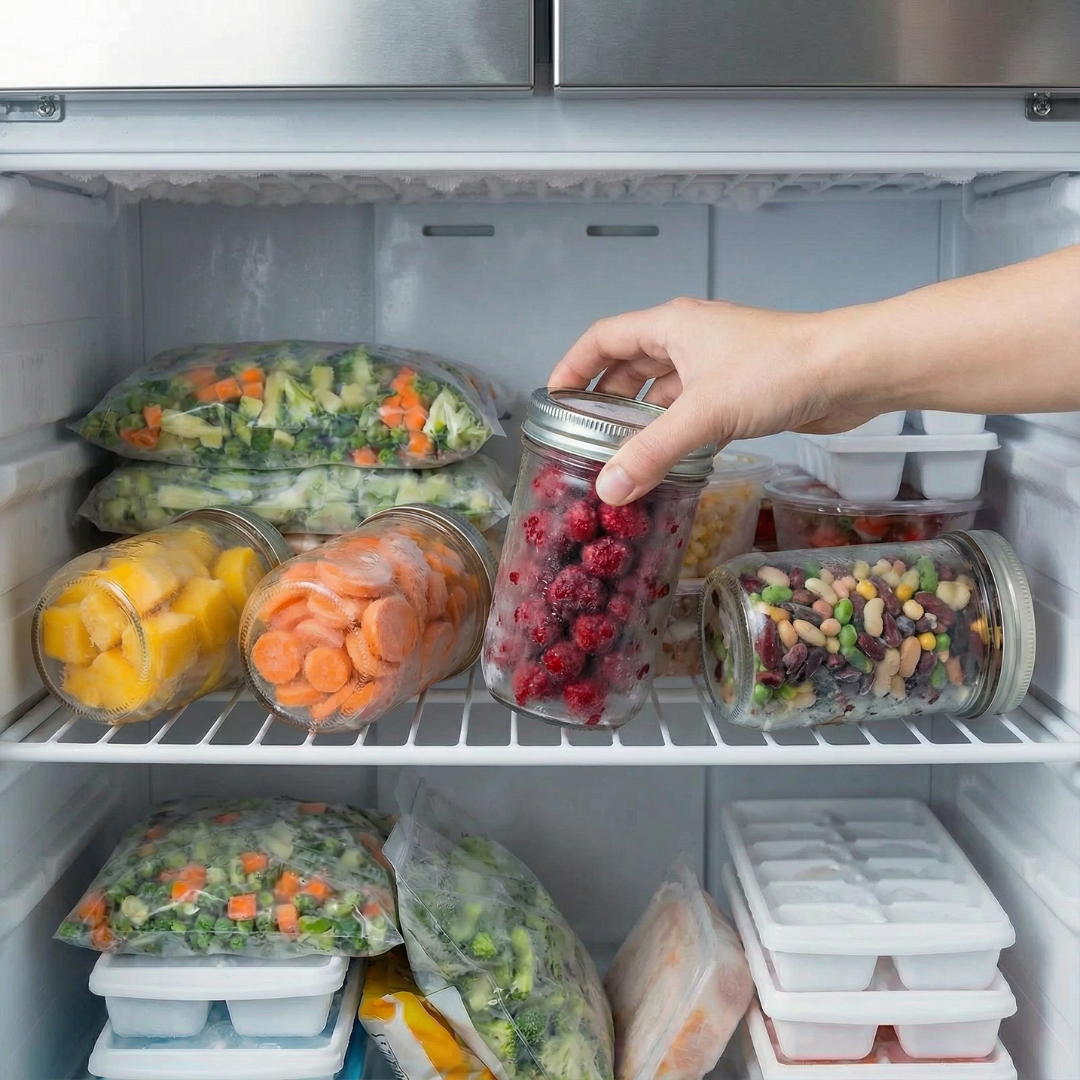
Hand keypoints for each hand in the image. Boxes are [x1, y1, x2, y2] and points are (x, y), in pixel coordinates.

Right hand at [549, 297, 875, 504]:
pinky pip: (694, 408)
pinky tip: (671, 460)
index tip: (554, 399)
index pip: (603, 338)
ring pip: (665, 389)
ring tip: (621, 454)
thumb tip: (608, 490)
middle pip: (631, 364)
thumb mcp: (703, 414)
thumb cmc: (778, 371)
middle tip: (584, 435)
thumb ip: (652, 454)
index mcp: (670, 326)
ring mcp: (717, 363)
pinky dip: (677, 431)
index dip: (574, 365)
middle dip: (606, 398)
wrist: (851, 370)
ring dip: (643, 418)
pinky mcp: (742, 389)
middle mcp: (690, 339)